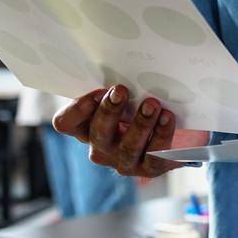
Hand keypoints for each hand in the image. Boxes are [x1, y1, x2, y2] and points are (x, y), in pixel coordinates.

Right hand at [51, 86, 203, 179]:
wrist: (170, 140)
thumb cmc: (140, 111)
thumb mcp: (124, 99)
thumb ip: (115, 90)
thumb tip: (120, 68)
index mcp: (87, 129)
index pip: (66, 123)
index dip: (78, 109)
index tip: (98, 91)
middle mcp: (101, 148)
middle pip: (98, 133)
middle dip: (109, 111)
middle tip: (121, 90)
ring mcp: (124, 161)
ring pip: (128, 147)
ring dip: (140, 123)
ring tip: (152, 104)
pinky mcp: (149, 169)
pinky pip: (154, 156)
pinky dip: (162, 135)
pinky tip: (167, 118)